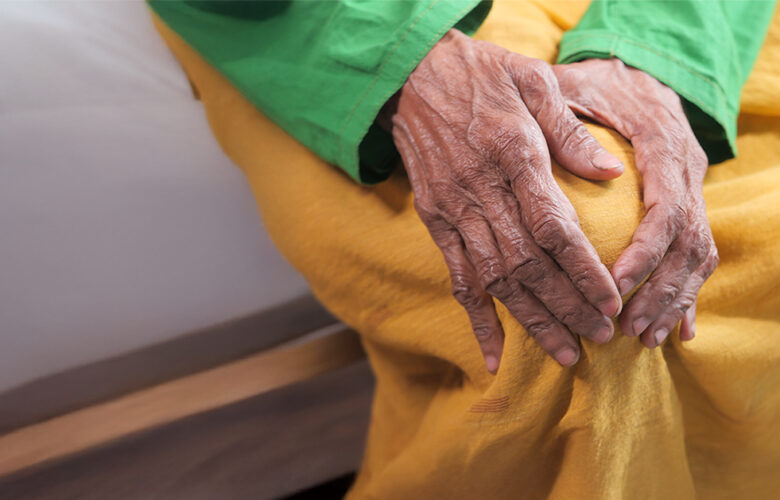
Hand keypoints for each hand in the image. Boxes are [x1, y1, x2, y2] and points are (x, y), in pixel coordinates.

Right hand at [385, 30, 623, 371]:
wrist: (412, 78)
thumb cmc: (482, 75)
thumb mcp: (532, 80)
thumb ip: (570, 130)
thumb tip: (611, 173)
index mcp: (511, 153)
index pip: (551, 226)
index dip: (581, 269)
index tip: (610, 301)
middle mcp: (479, 190)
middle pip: (526, 264)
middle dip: (565, 306)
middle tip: (600, 338)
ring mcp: (453, 211)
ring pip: (494, 279)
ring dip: (530, 321)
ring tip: (564, 354)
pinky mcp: (436, 222)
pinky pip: (457, 278)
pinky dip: (477, 320)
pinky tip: (493, 355)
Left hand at [553, 58, 718, 347]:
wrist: (635, 74)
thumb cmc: (594, 84)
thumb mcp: (576, 89)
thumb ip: (574, 122)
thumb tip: (601, 171)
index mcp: (664, 143)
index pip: (665, 207)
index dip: (645, 250)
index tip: (615, 284)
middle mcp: (689, 170)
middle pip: (689, 240)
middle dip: (661, 289)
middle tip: (628, 328)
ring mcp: (694, 188)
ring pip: (698, 253)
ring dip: (675, 300)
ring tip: (646, 338)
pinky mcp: (688, 204)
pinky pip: (697, 253)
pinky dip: (688, 293)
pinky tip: (676, 329)